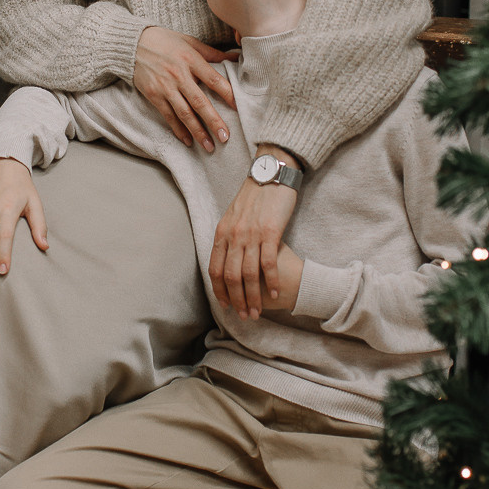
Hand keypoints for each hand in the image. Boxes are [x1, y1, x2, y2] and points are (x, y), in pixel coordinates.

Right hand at [133, 26, 236, 150]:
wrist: (133, 44)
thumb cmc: (165, 41)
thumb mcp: (190, 42)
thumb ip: (212, 53)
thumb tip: (236, 57)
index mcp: (191, 60)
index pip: (213, 79)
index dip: (227, 94)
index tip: (238, 107)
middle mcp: (179, 75)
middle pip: (200, 102)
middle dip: (213, 121)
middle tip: (225, 137)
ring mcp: (165, 87)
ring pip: (184, 113)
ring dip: (197, 131)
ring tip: (209, 146)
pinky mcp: (154, 95)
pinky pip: (168, 116)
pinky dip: (178, 130)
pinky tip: (188, 141)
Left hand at [210, 152, 299, 318]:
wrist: (270, 172)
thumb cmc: (254, 194)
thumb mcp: (233, 215)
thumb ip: (229, 235)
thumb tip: (228, 255)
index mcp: (222, 232)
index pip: (214, 269)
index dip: (219, 290)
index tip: (225, 305)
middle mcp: (233, 235)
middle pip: (230, 276)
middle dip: (236, 300)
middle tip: (244, 316)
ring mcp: (251, 234)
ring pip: (248, 274)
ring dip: (252, 296)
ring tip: (257, 311)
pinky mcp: (270, 232)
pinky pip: (268, 263)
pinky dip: (271, 281)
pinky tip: (274, 293)